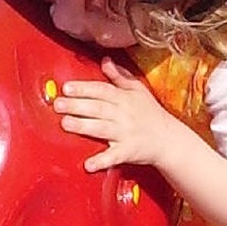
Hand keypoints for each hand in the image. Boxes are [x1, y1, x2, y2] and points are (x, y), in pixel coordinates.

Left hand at [52, 56, 186, 172]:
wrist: (169, 139)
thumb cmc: (151, 114)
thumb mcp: (138, 90)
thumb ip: (119, 76)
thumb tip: (105, 60)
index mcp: (124, 98)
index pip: (102, 90)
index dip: (84, 88)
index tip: (66, 87)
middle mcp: (124, 115)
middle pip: (98, 108)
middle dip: (77, 105)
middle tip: (58, 104)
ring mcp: (125, 134)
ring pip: (101, 128)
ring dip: (83, 126)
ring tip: (65, 123)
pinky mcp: (127, 152)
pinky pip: (113, 157)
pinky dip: (101, 161)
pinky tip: (88, 165)